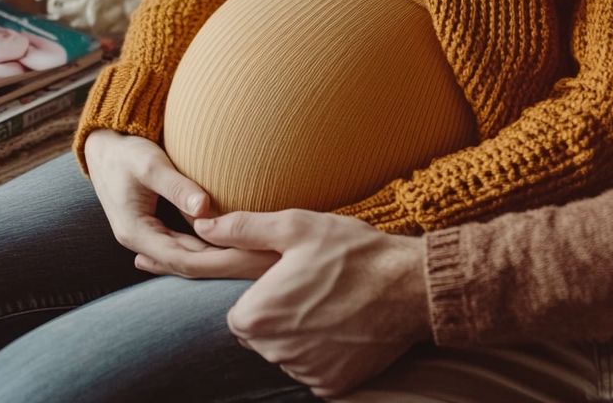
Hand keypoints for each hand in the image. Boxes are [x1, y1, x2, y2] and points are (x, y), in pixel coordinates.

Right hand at [84, 130, 274, 277]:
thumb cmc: (126, 153)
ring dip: (218, 259)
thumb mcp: (151, 165)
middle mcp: (141, 242)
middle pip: (187, 264)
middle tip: (258, 264)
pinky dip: (209, 248)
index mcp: (136, 232)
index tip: (246, 258)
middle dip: (223, 265)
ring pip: (188, 257)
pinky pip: (186, 246)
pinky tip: (234, 250)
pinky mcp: (157, 230)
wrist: (105, 148)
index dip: (215, 261)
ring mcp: (149, 238)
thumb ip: (176, 187)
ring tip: (253, 261)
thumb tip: (204, 208)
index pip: (181, 259)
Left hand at [194, 210, 430, 397]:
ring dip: (302, 336)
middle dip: (280, 317)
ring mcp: (306, 372)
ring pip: (289, 355)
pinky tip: (344, 327)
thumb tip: (202, 226)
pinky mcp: (333, 386)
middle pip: (263, 338)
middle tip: (312, 289)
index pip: (239, 316)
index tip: (286, 281)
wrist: (410, 287)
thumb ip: (242, 229)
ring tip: (331, 305)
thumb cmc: (351, 251)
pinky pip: (316, 370)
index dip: (261, 298)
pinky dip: (326, 354)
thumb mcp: (295, 227)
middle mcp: (276, 352)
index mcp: (258, 315)